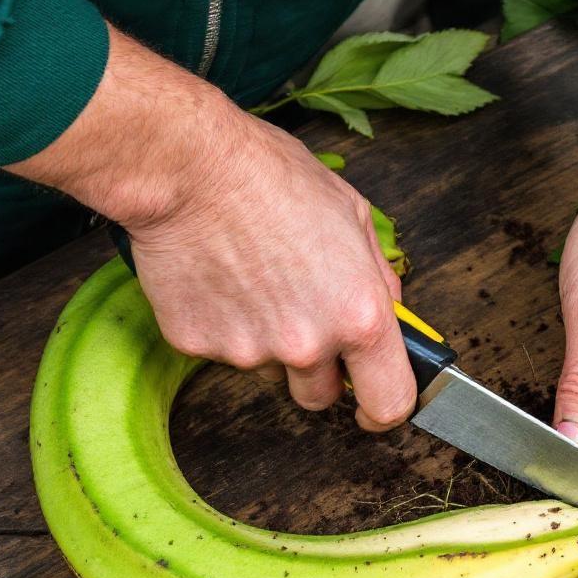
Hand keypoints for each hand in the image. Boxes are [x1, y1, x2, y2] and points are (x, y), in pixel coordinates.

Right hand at [9, 27, 414, 430]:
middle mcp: (307, 345)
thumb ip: (378, 275)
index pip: (389, 403)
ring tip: (251, 276)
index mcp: (359, 316)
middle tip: (299, 314)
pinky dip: (220, 322)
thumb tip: (390, 311)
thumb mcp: (353, 213)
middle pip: (320, 397)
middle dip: (317, 370)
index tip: (374, 406)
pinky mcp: (197, 347)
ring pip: (268, 368)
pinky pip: (219, 349)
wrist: (188, 167)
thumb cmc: (271, 177)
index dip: (385, 410)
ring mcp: (249, 352)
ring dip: (266, 339)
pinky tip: (217, 275)